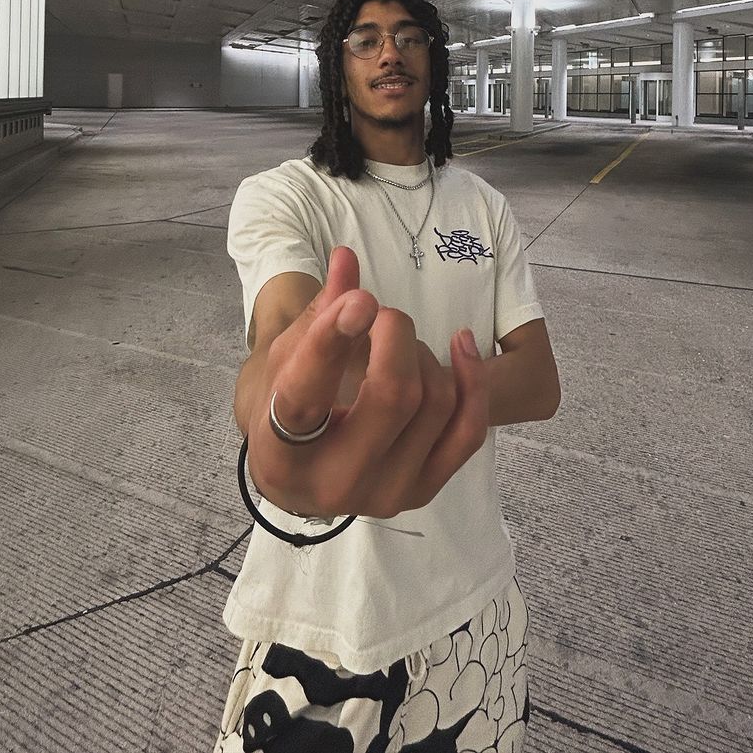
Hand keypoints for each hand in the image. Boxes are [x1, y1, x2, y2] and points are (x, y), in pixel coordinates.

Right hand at [247, 246, 487, 519]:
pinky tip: (460, 344)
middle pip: (392, 396)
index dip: (332, 342)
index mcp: (280, 453)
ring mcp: (386, 494)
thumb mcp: (287, 357)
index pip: (305, 396)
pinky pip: (468, 431)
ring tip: (396, 343)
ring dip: (422, 353)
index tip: (361, 299)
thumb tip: (345, 259)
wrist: (300, 472)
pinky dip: (472, 381)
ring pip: (434, 403)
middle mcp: (333, 484)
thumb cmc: (288, 403)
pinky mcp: (424, 491)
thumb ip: (319, 311)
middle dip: (396, 334)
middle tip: (380, 312)